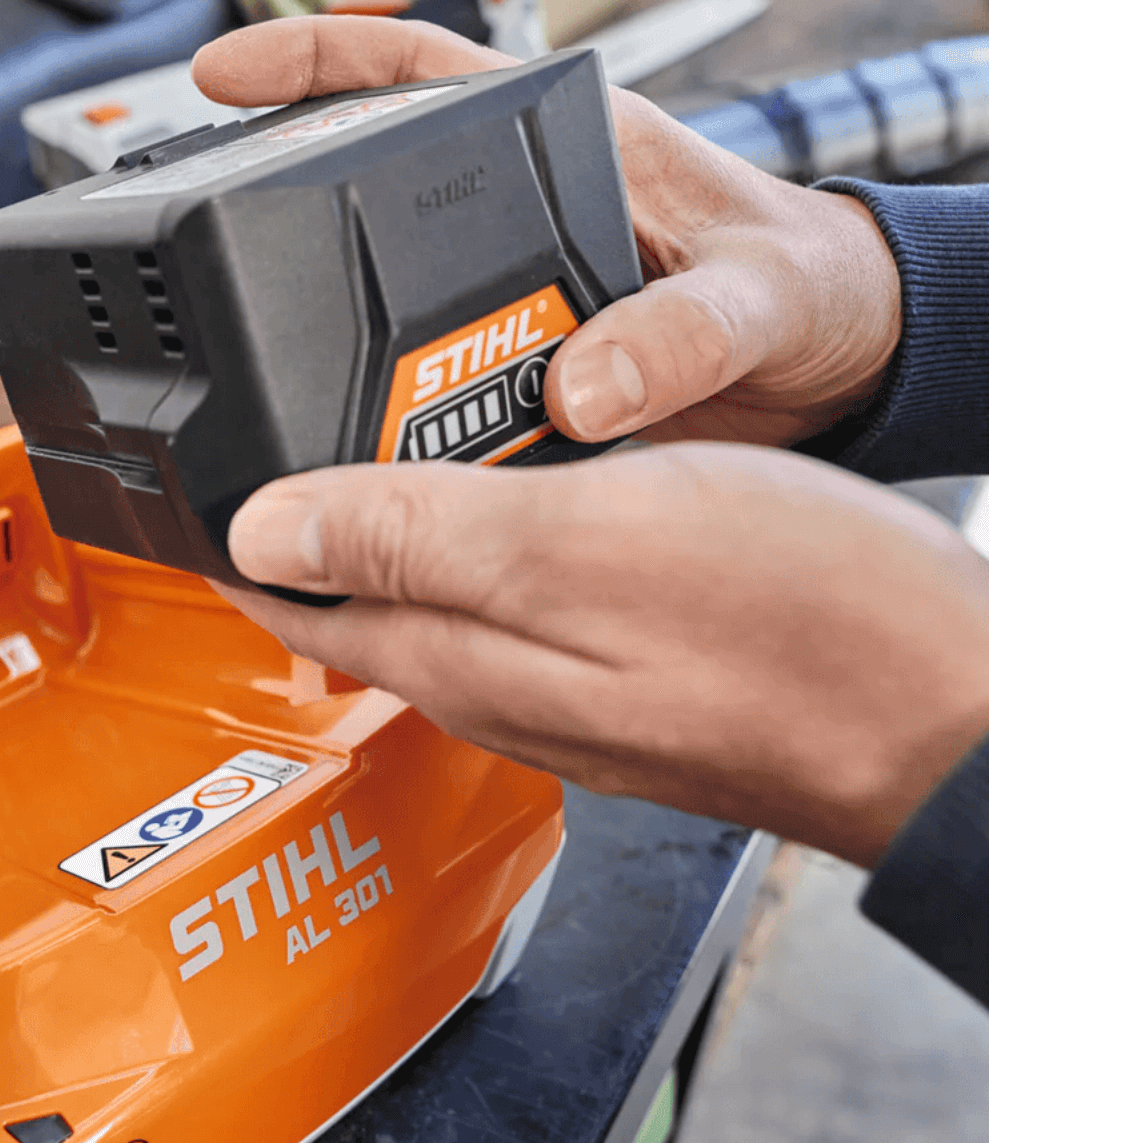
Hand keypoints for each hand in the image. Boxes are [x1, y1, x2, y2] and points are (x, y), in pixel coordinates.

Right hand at [192, 17, 903, 447]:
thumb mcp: (760, 297)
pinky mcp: (516, 370)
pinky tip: (345, 449)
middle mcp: (522, 214)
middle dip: (275, 205)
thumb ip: (683, 335)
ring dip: (327, 335)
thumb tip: (586, 386)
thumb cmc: (814, 285)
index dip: (314, 62)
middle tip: (199, 239)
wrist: (847, 369)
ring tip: (257, 370)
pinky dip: (381, 416)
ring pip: (383, 301)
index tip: (222, 73)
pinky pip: (423, 387)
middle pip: (366, 190)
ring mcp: (510, 294)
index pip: (420, 71)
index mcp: (571, 143)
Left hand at [221, 444, 987, 865]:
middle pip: (352, 601)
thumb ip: (413, 531)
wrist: (950, 710)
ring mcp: (563, 685)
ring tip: (363, 447)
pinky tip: (509, 498)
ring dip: (385, 531)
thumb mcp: (579, 539)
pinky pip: (516, 604)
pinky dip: (481, 545)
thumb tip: (259, 529)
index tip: (192, 472)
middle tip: (267, 432)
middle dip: (297, 525)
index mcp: (460, 651)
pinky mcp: (628, 673)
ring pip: (433, 601)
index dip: (230, 531)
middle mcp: (495, 682)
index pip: (289, 596)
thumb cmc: (794, 622)